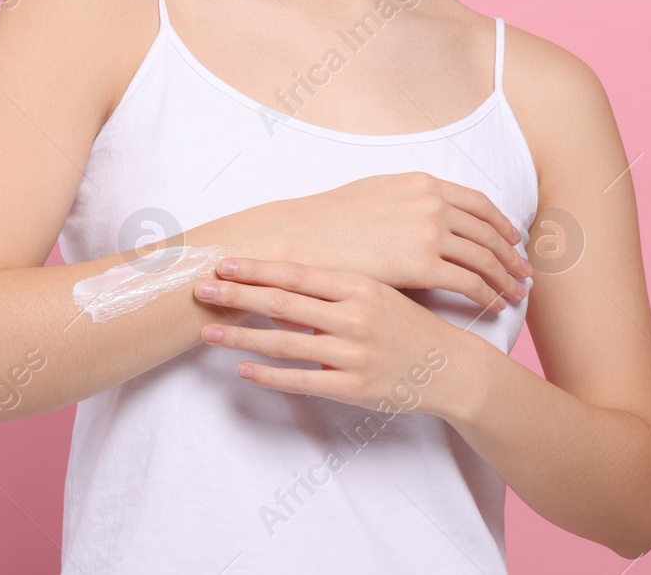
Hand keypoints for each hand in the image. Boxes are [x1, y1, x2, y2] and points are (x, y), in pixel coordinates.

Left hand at [193, 256, 483, 418]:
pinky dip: (269, 375)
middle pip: (283, 302)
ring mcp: (354, 353)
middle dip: (237, 295)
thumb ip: (336, 288)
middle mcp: (355, 316)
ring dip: (242, 335)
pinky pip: (302, 380)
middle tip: (200, 288)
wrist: (450, 367)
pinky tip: (243, 369)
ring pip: (285, 342)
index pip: (297, 273)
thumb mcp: (379, 294)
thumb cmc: (409, 326)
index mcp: (360, 286)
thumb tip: (285, 281)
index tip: (223, 262)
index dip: (257, 268)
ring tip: (209, 330)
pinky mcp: (354, 388)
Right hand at [251, 172, 532, 313]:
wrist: (301, 238)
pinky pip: (469, 281)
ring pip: (484, 257)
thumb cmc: (328, 221)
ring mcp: (429, 232)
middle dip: (511, 254)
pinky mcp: (422, 265)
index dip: (499, 223)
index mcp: (422, 183)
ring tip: (516, 293)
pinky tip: (495, 305)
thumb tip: (420, 207)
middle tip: (525, 271)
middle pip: (488, 231)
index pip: (477, 202)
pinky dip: (488, 294)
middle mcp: (432, 202)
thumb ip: (406, 198)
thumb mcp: (373, 192)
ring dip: (506, 277)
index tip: (512, 239)